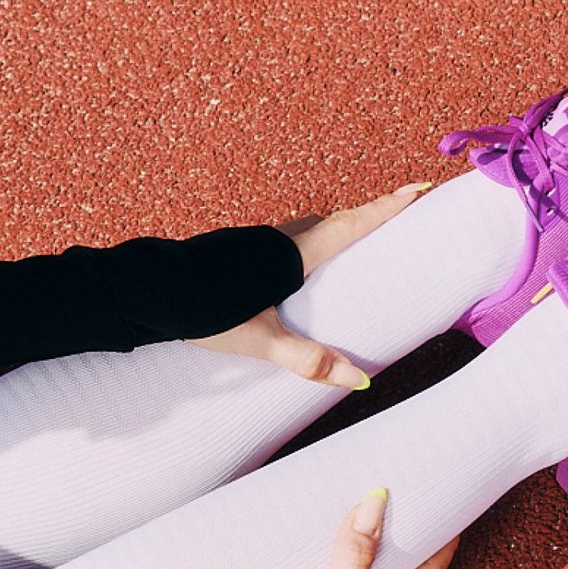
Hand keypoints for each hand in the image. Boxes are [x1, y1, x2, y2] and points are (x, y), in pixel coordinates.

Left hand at [190, 184, 432, 392]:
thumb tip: (359, 380)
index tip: (418, 188)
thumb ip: (308, 360)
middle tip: (399, 214)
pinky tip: (299, 267)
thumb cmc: (203, 312)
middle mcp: (279, 238)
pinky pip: (288, 238)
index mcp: (292, 253)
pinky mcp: (239, 249)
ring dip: (335, 228)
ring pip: (308, 227)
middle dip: (369, 217)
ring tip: (355, 243)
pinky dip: (308, 243)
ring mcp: (257, 240)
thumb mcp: (260, 341)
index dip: (387, 207)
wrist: (149, 289)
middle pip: (335, 220)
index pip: (352, 224)